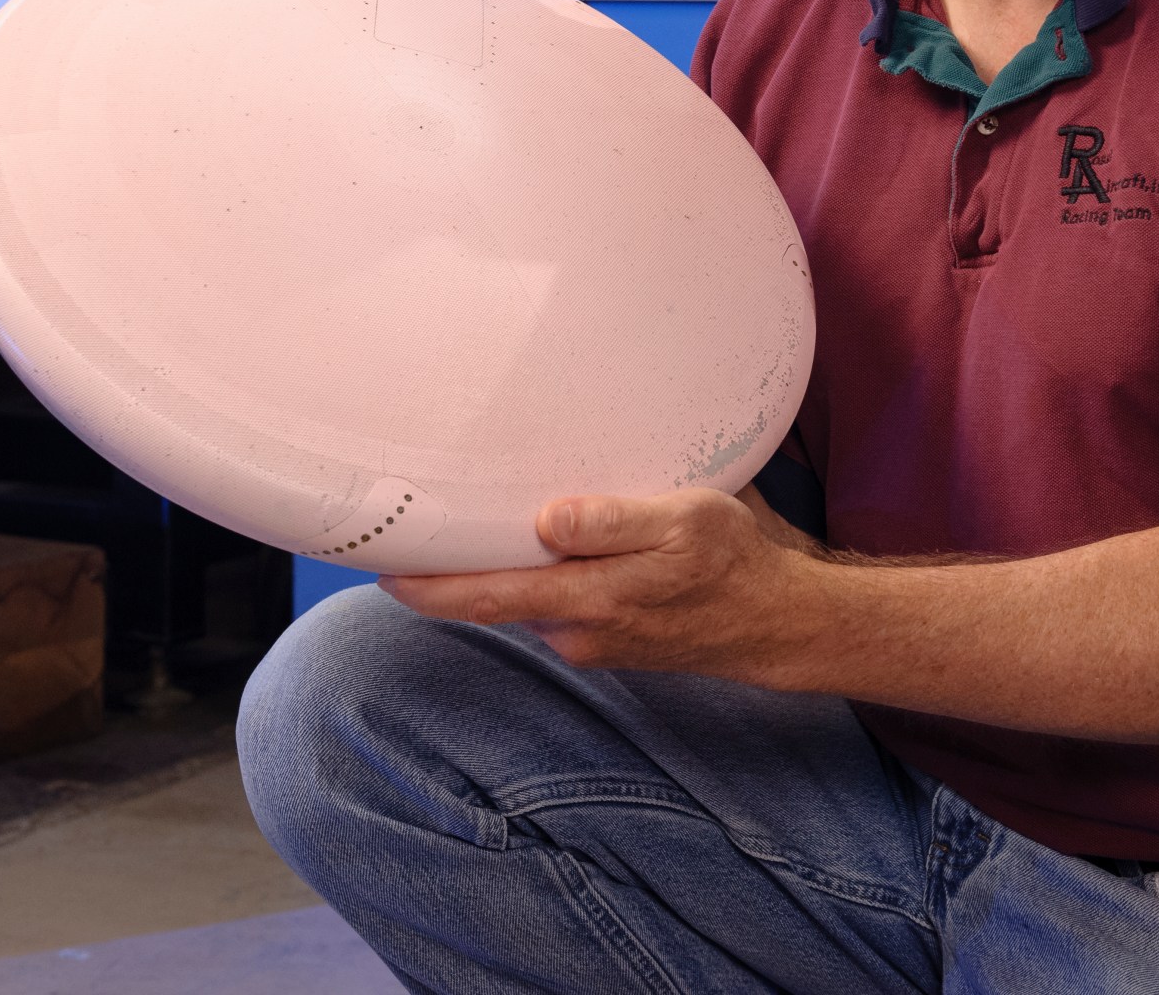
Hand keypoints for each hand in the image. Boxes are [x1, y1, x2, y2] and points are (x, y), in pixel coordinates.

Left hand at [379, 486, 817, 682]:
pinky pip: (550, 605)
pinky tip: (527, 551)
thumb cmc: (734, 561)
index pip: (490, 596)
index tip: (382, 568)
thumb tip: (547, 520)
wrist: (776, 622)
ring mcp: (591, 638)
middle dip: (441, 582)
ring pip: (522, 602)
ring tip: (453, 535)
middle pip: (493, 602)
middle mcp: (580, 628)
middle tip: (394, 548)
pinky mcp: (605, 636)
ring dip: (488, 576)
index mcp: (593, 599)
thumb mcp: (687, 520)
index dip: (431, 587)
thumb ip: (614, 522)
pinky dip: (530, 580)